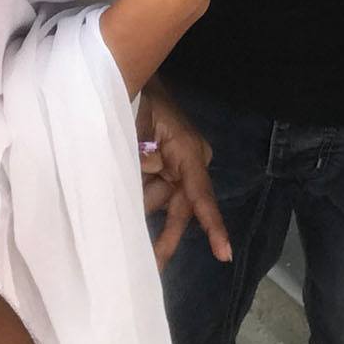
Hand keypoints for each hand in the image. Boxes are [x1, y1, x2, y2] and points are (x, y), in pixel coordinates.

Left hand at [136, 82, 230, 266]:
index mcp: (188, 151)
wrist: (126, 75)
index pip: (200, 195)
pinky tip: (122, 193)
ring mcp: (177, 165)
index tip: (225, 253)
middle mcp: (189, 162)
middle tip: (152, 269)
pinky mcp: (163, 166)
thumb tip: (139, 202)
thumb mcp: (133, 130)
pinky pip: (152, 192)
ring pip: (160, 203)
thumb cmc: (134, 99)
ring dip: (140, 206)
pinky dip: (138, 196)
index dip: (212, 225)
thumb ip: (139, 166)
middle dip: (164, 238)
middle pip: (179, 209)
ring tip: (118, 195)